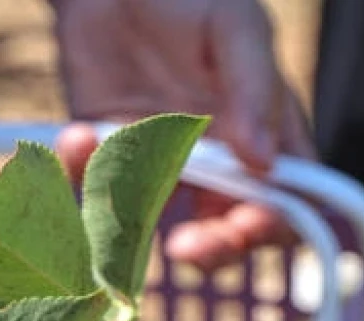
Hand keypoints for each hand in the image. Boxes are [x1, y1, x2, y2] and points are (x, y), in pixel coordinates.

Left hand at [51, 0, 315, 267]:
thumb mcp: (235, 27)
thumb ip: (255, 87)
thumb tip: (264, 162)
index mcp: (266, 139)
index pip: (286, 206)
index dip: (271, 228)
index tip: (245, 226)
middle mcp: (217, 167)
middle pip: (224, 236)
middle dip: (210, 250)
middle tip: (187, 245)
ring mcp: (158, 170)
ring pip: (154, 228)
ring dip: (130, 220)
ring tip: (112, 163)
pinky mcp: (103, 163)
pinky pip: (90, 191)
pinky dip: (79, 173)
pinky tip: (77, 135)